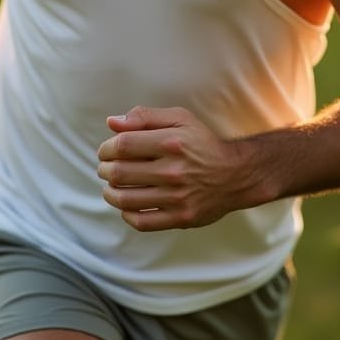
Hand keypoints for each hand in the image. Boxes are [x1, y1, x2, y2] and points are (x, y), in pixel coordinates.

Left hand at [96, 106, 247, 231]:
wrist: (235, 174)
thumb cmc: (202, 143)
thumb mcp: (180, 119)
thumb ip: (145, 116)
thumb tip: (112, 123)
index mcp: (171, 142)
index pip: (123, 145)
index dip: (106, 148)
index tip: (105, 151)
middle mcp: (173, 171)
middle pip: (120, 173)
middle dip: (104, 170)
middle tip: (104, 168)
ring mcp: (177, 197)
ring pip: (126, 200)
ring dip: (110, 193)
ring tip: (110, 187)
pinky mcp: (181, 218)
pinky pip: (142, 222)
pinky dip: (126, 214)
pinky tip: (126, 205)